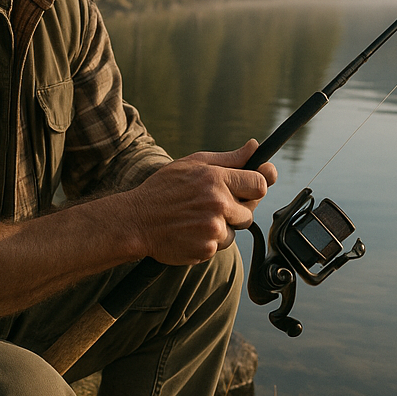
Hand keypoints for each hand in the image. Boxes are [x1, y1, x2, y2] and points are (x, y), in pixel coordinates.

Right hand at [129, 140, 276, 264]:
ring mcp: (212, 228)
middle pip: (250, 211)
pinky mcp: (206, 249)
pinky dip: (210, 240)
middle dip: (237, 209)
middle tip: (213, 204)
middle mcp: (217, 203)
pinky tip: (192, 230)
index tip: (249, 188)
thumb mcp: (193, 164)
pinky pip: (221, 246)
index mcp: (216, 179)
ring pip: (236, 230)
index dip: (256, 186)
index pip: (260, 184)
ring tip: (197, 218)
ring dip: (223, 226)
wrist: (136, 221)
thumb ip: (229, 158)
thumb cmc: (163, 190)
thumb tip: (255, 146)